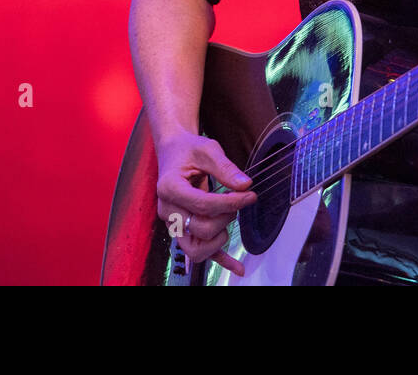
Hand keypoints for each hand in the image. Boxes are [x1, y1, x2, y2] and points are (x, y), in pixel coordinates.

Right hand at [155, 131, 257, 276]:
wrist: (174, 152)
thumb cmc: (189, 150)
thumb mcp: (208, 149)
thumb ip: (225, 167)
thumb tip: (245, 185)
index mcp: (169, 188)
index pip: (202, 205)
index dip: (230, 202)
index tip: (250, 194)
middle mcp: (168, 210)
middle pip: (201, 229)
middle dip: (226, 216)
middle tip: (237, 199)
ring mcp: (174, 224)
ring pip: (196, 248)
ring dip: (219, 237)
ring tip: (228, 216)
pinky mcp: (183, 231)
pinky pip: (200, 253)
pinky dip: (220, 260)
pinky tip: (238, 267)